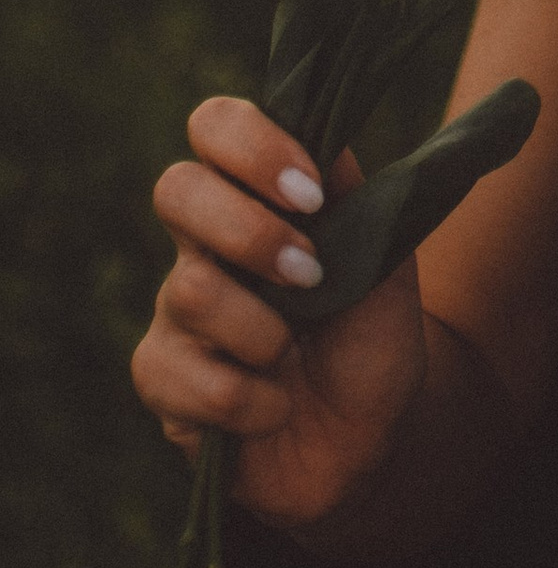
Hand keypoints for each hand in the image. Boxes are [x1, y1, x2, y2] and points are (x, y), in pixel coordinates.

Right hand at [130, 98, 426, 527]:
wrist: (363, 441)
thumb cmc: (368, 342)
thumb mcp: (385, 266)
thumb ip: (358, 202)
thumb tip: (329, 139)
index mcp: (255, 200)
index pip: (215, 125)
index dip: (253, 145)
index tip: (312, 193)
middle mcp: (203, 246)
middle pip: (177, 189)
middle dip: (250, 231)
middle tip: (308, 274)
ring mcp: (175, 312)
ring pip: (193, 291)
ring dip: (263, 330)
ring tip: (294, 354)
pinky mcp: (162, 380)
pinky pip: (187, 378)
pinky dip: (251, 400)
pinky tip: (274, 407)